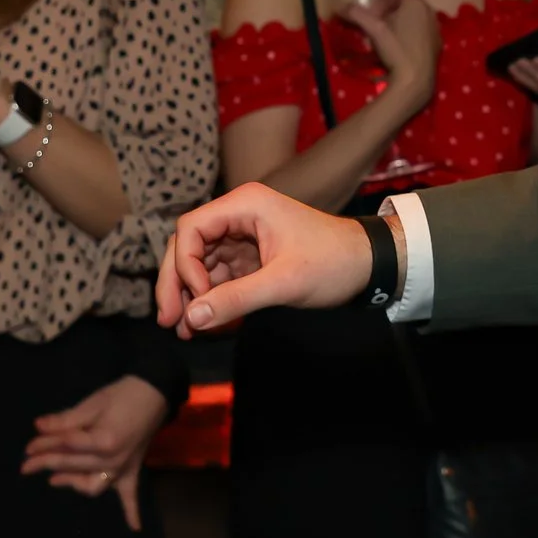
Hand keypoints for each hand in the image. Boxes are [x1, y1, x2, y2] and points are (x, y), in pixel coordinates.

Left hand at [20, 375, 168, 530]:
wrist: (154, 391)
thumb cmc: (123, 394)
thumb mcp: (92, 403)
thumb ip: (66, 420)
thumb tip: (38, 427)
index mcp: (105, 441)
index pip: (66, 446)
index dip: (44, 445)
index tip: (27, 447)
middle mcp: (114, 460)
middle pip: (73, 464)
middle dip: (47, 461)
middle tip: (27, 461)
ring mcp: (124, 468)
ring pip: (93, 485)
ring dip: (73, 483)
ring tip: (54, 479)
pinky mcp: (133, 469)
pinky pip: (132, 494)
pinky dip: (133, 511)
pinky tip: (135, 528)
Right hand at [156, 182, 374, 335]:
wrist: (369, 266)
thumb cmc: (334, 262)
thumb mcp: (284, 283)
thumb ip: (236, 299)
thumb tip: (191, 318)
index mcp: (245, 204)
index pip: (190, 229)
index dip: (183, 265)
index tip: (197, 299)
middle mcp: (239, 215)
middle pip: (188, 246)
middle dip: (177, 284)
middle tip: (168, 321)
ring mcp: (243, 237)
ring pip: (200, 265)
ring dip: (192, 297)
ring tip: (186, 332)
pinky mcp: (251, 258)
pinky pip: (219, 277)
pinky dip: (212, 300)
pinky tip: (209, 326)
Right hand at [341, 0, 441, 107]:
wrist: (417, 81)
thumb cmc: (396, 50)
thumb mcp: (374, 30)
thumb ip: (357, 15)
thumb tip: (340, 7)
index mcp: (415, 3)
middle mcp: (429, 11)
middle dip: (385, 2)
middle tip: (371, 14)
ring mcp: (434, 27)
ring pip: (412, 12)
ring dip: (394, 15)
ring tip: (379, 29)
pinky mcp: (435, 42)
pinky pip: (419, 26)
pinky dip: (405, 26)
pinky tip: (394, 41)